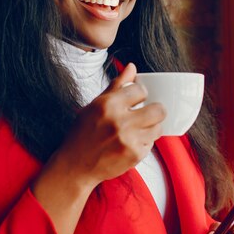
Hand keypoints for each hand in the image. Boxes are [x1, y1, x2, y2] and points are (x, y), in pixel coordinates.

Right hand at [56, 62, 165, 185]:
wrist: (75, 165)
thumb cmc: (83, 133)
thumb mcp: (95, 105)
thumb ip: (116, 85)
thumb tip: (131, 67)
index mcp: (108, 104)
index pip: (141, 90)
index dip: (141, 94)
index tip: (137, 99)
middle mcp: (119, 121)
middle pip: (158, 110)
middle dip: (156, 110)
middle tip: (148, 113)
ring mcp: (128, 140)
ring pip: (158, 128)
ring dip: (151, 127)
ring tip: (138, 129)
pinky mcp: (134, 156)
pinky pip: (151, 144)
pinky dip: (144, 143)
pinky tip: (131, 143)